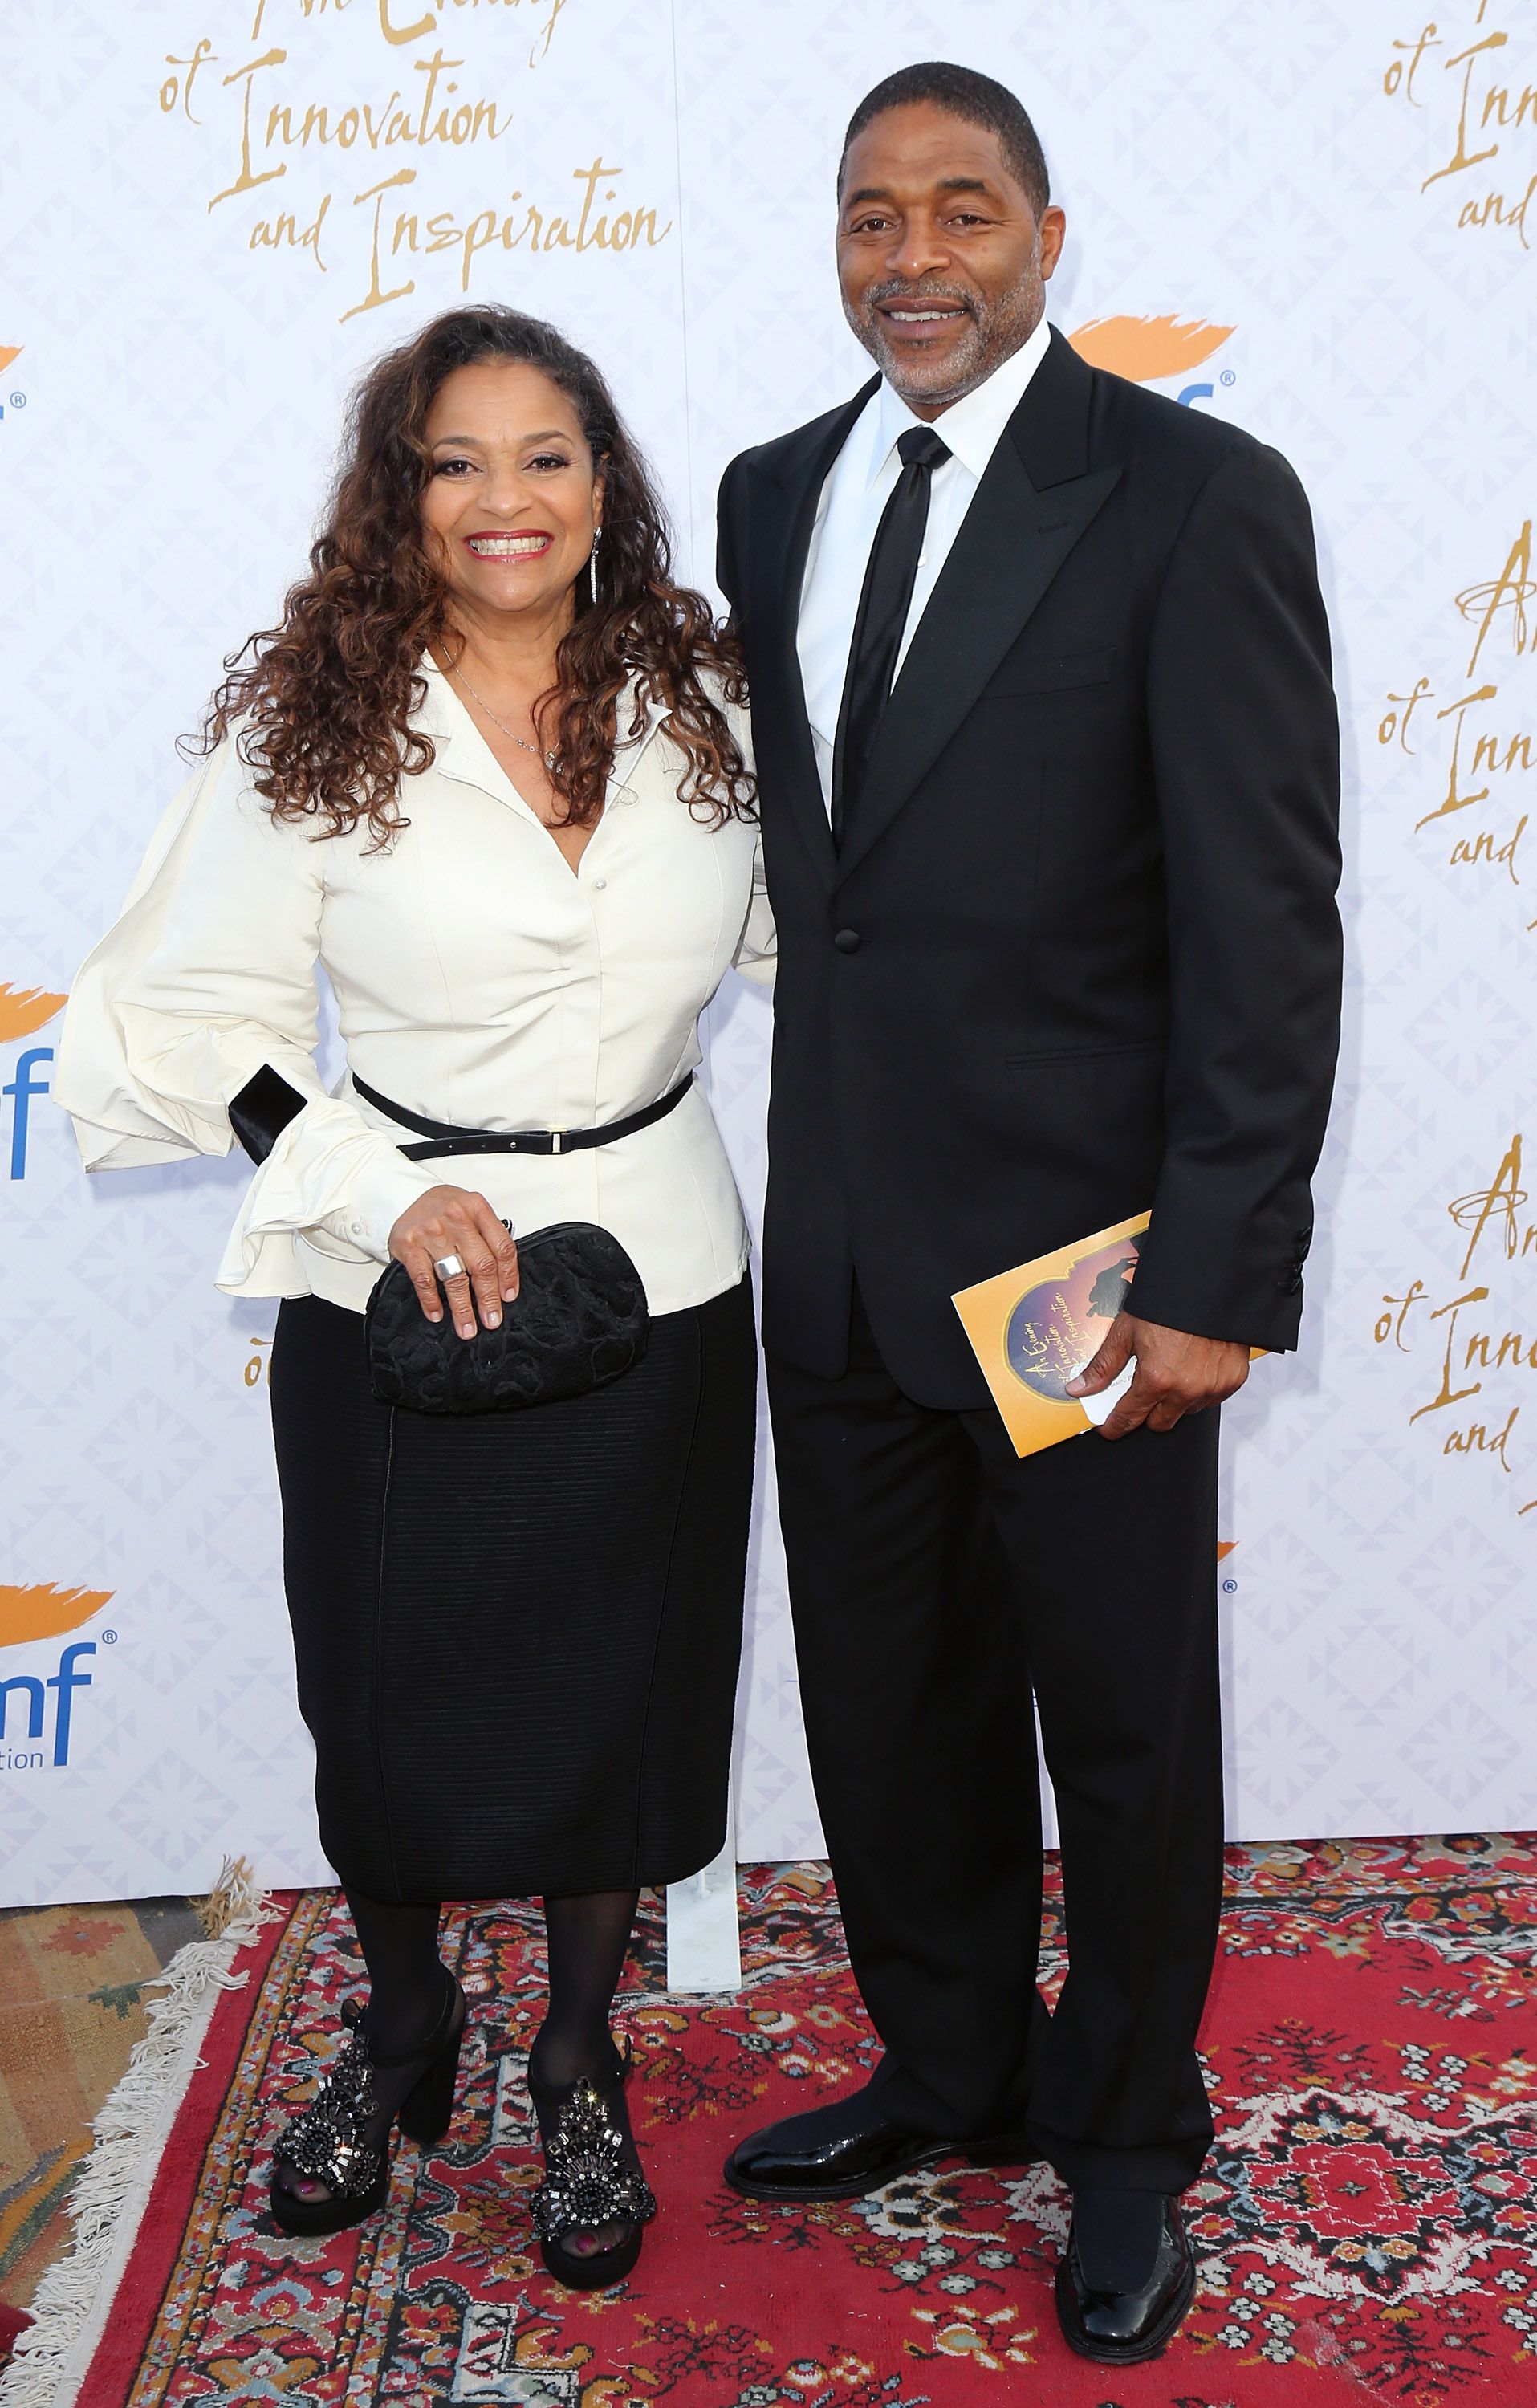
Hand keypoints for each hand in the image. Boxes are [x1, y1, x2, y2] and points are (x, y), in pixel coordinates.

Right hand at [388, 1186, 518, 1341]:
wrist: (404, 1195)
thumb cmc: (443, 1208)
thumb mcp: (471, 1211)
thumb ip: (487, 1237)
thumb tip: (502, 1280)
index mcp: (477, 1208)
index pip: (502, 1247)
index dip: (509, 1276)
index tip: (508, 1297)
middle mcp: (457, 1218)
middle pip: (482, 1266)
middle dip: (488, 1299)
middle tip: (491, 1320)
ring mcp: (431, 1232)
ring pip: (454, 1277)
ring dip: (462, 1308)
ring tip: (467, 1327)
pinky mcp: (409, 1245)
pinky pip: (425, 1280)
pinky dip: (431, 1301)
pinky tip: (437, 1313)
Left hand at [1065, 1312, 1248, 1439]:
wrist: (1210, 1284)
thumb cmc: (1169, 1302)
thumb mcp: (1126, 1331)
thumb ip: (1103, 1365)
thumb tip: (1080, 1388)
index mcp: (1157, 1379)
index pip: (1129, 1418)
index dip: (1115, 1427)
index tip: (1109, 1428)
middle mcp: (1187, 1389)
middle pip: (1160, 1423)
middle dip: (1147, 1412)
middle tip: (1142, 1390)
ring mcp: (1212, 1387)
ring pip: (1186, 1412)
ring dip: (1175, 1401)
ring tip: (1171, 1369)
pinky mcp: (1233, 1381)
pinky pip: (1212, 1399)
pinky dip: (1200, 1390)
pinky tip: (1194, 1367)